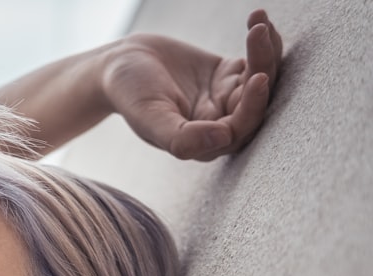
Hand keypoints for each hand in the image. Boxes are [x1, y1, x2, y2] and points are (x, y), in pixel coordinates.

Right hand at [103, 9, 282, 160]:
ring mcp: (226, 98)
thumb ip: (183, 137)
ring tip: (259, 25)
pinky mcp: (228, 74)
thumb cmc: (129, 94)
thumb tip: (224, 138)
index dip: (253, 107)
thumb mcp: (150, 118)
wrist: (119, 64)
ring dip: (266, 52)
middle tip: (258, 37)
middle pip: (256, 102)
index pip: (239, 130)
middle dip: (264, 69)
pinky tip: (258, 21)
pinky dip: (262, 42)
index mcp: (201, 143)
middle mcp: (219, 123)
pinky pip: (255, 60)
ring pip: (260, 79)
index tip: (258, 77)